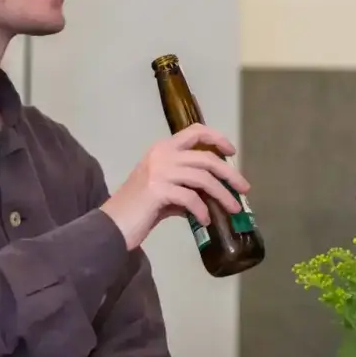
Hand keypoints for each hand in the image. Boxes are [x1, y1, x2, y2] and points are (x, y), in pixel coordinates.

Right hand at [101, 124, 250, 249]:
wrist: (112, 225)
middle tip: (244, 189)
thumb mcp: (165, 190)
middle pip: (206, 158)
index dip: (217, 138)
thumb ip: (186, 185)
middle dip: (230, 174)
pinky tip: (206, 220)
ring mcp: (159, 171)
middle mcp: (162, 154)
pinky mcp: (158, 190)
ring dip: (222, 195)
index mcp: (163, 149)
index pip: (195, 131)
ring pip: (203, 178)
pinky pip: (191, 198)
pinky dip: (202, 210)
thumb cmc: (138, 209)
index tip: (232, 151)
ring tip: (232, 209)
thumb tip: (214, 194)